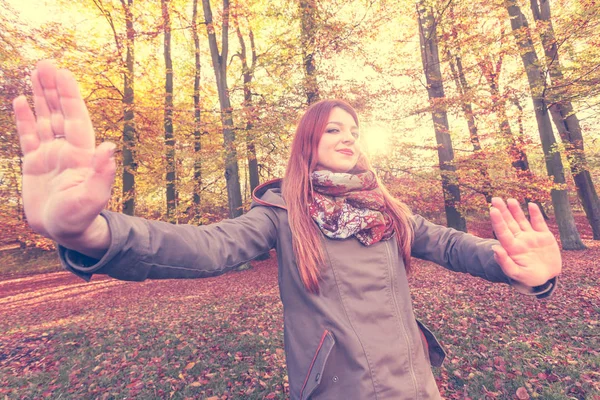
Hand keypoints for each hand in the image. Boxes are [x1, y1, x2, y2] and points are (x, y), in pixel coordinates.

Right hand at [13, 60, 115, 241]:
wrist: (65, 232)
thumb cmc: (82, 217)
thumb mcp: (93, 197)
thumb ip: (101, 173)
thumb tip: (110, 147)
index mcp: (82, 153)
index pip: (75, 118)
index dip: (69, 96)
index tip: (63, 73)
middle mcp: (67, 149)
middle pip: (59, 112)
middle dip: (53, 89)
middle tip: (45, 63)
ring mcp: (50, 155)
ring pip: (44, 119)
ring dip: (40, 97)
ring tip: (35, 72)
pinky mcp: (34, 164)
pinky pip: (28, 136)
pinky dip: (24, 119)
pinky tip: (21, 100)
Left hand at [489, 198, 561, 286]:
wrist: (547, 278)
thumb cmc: (528, 278)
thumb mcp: (516, 273)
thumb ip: (504, 262)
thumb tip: (494, 248)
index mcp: (511, 248)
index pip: (502, 232)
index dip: (498, 221)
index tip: (493, 210)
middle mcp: (519, 239)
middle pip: (509, 223)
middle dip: (503, 211)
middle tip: (495, 199)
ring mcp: (531, 237)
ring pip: (522, 220)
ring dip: (516, 210)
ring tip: (510, 200)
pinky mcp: (544, 236)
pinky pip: (539, 223)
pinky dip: (536, 214)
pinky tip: (531, 205)